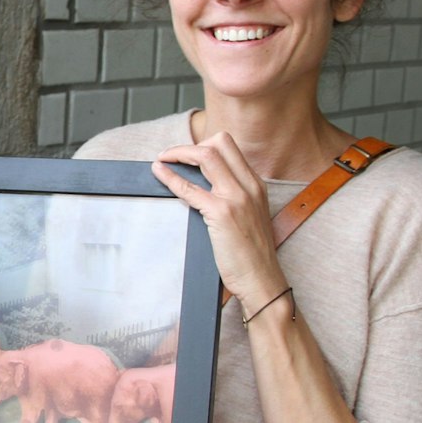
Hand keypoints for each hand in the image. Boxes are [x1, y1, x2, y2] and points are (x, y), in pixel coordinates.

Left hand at [151, 131, 281, 299]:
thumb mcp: (250, 217)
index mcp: (256, 185)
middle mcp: (249, 185)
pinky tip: (160, 175)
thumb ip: (233, 199)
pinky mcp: (222, 213)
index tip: (187, 156)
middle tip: (171, 156)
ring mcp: (237, 198)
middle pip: (219, 142)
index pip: (230, 147)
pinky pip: (190, 188)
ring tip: (162, 160)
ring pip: (206, 155)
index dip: (204, 145)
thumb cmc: (252, 255)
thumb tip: (205, 188)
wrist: (262, 280)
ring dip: (178, 153)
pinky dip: (171, 178)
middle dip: (190, 145)